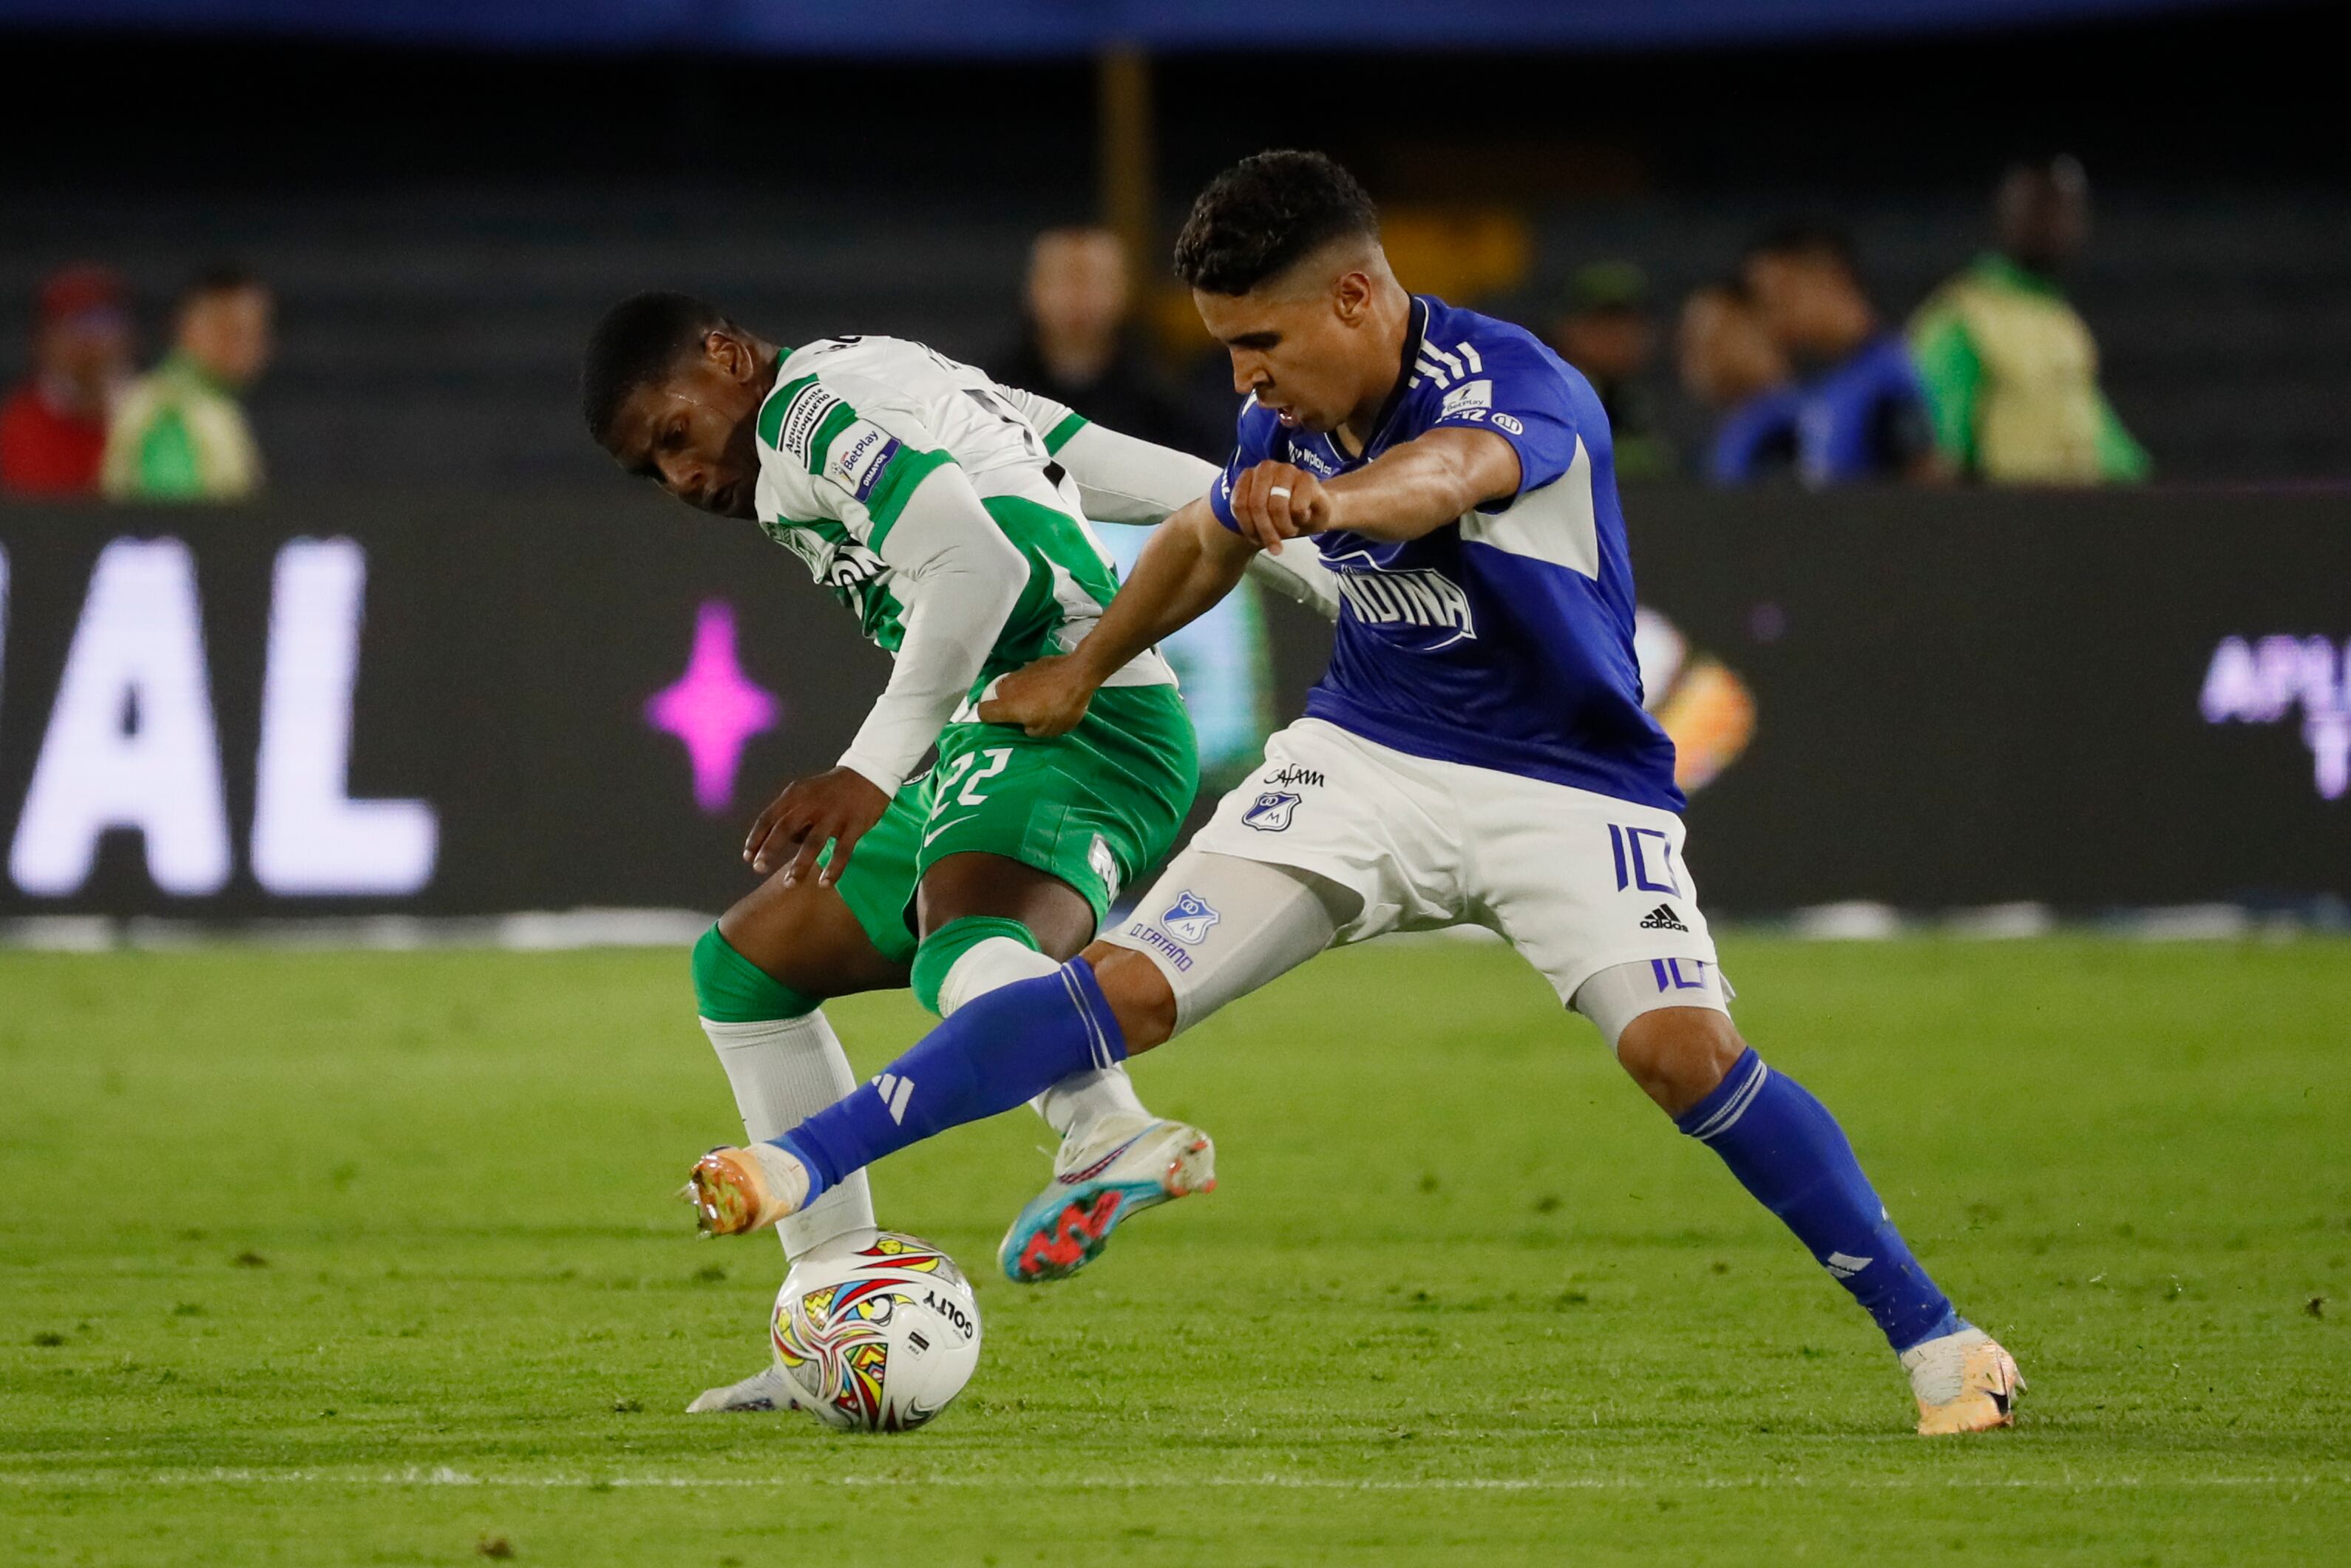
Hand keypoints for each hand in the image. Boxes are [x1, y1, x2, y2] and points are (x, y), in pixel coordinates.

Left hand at [743, 766, 889, 884]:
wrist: (868, 774)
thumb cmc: (830, 790)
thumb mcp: (805, 793)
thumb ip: (791, 815)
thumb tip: (781, 844)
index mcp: (796, 794)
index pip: (769, 817)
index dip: (756, 837)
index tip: (747, 857)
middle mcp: (812, 803)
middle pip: (786, 827)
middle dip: (770, 849)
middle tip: (759, 869)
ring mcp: (834, 814)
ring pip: (813, 842)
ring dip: (800, 865)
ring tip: (789, 884)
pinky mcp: (855, 825)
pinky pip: (843, 851)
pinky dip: (833, 869)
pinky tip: (825, 884)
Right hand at [976, 653, 1096, 738]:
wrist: (1078, 673)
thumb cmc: (1062, 706)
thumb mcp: (1049, 730)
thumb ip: (1031, 730)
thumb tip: (1027, 724)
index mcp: (1008, 706)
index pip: (982, 712)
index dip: (987, 719)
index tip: (999, 723)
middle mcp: (1007, 688)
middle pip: (994, 697)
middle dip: (1003, 705)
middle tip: (1018, 714)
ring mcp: (1018, 673)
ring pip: (1009, 686)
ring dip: (1016, 694)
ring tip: (1033, 701)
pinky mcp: (1031, 664)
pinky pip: (1023, 678)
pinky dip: (1028, 684)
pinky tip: (1044, 688)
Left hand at [1229, 460, 1335, 553]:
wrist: (1318, 510)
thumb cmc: (1286, 515)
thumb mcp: (1261, 520)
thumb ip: (1249, 521)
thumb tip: (1249, 535)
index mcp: (1249, 475)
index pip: (1239, 504)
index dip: (1247, 527)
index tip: (1257, 541)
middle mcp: (1266, 468)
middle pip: (1257, 505)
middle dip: (1266, 531)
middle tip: (1275, 546)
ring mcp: (1287, 470)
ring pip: (1277, 506)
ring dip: (1285, 527)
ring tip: (1291, 530)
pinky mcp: (1308, 478)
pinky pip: (1297, 507)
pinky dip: (1300, 519)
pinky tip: (1303, 518)